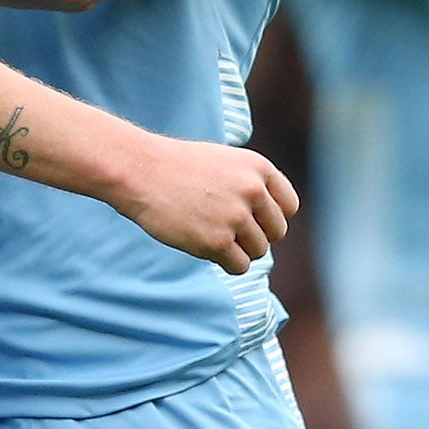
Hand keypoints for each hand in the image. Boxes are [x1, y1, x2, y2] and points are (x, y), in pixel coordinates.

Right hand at [107, 134, 299, 274]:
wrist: (140, 170)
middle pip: (276, 232)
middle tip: (226, 228)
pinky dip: (225, 262)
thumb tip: (270, 222)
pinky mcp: (217, 241)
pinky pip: (239, 266)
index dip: (271, 216)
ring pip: (259, 251)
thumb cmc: (178, 167)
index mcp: (258, 168)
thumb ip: (251, 185)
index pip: (289, 206)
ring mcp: (235, 217)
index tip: (251, 217)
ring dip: (238, 249)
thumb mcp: (224, 162)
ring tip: (209, 233)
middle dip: (255, 235)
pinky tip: (203, 244)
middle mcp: (253, 191)